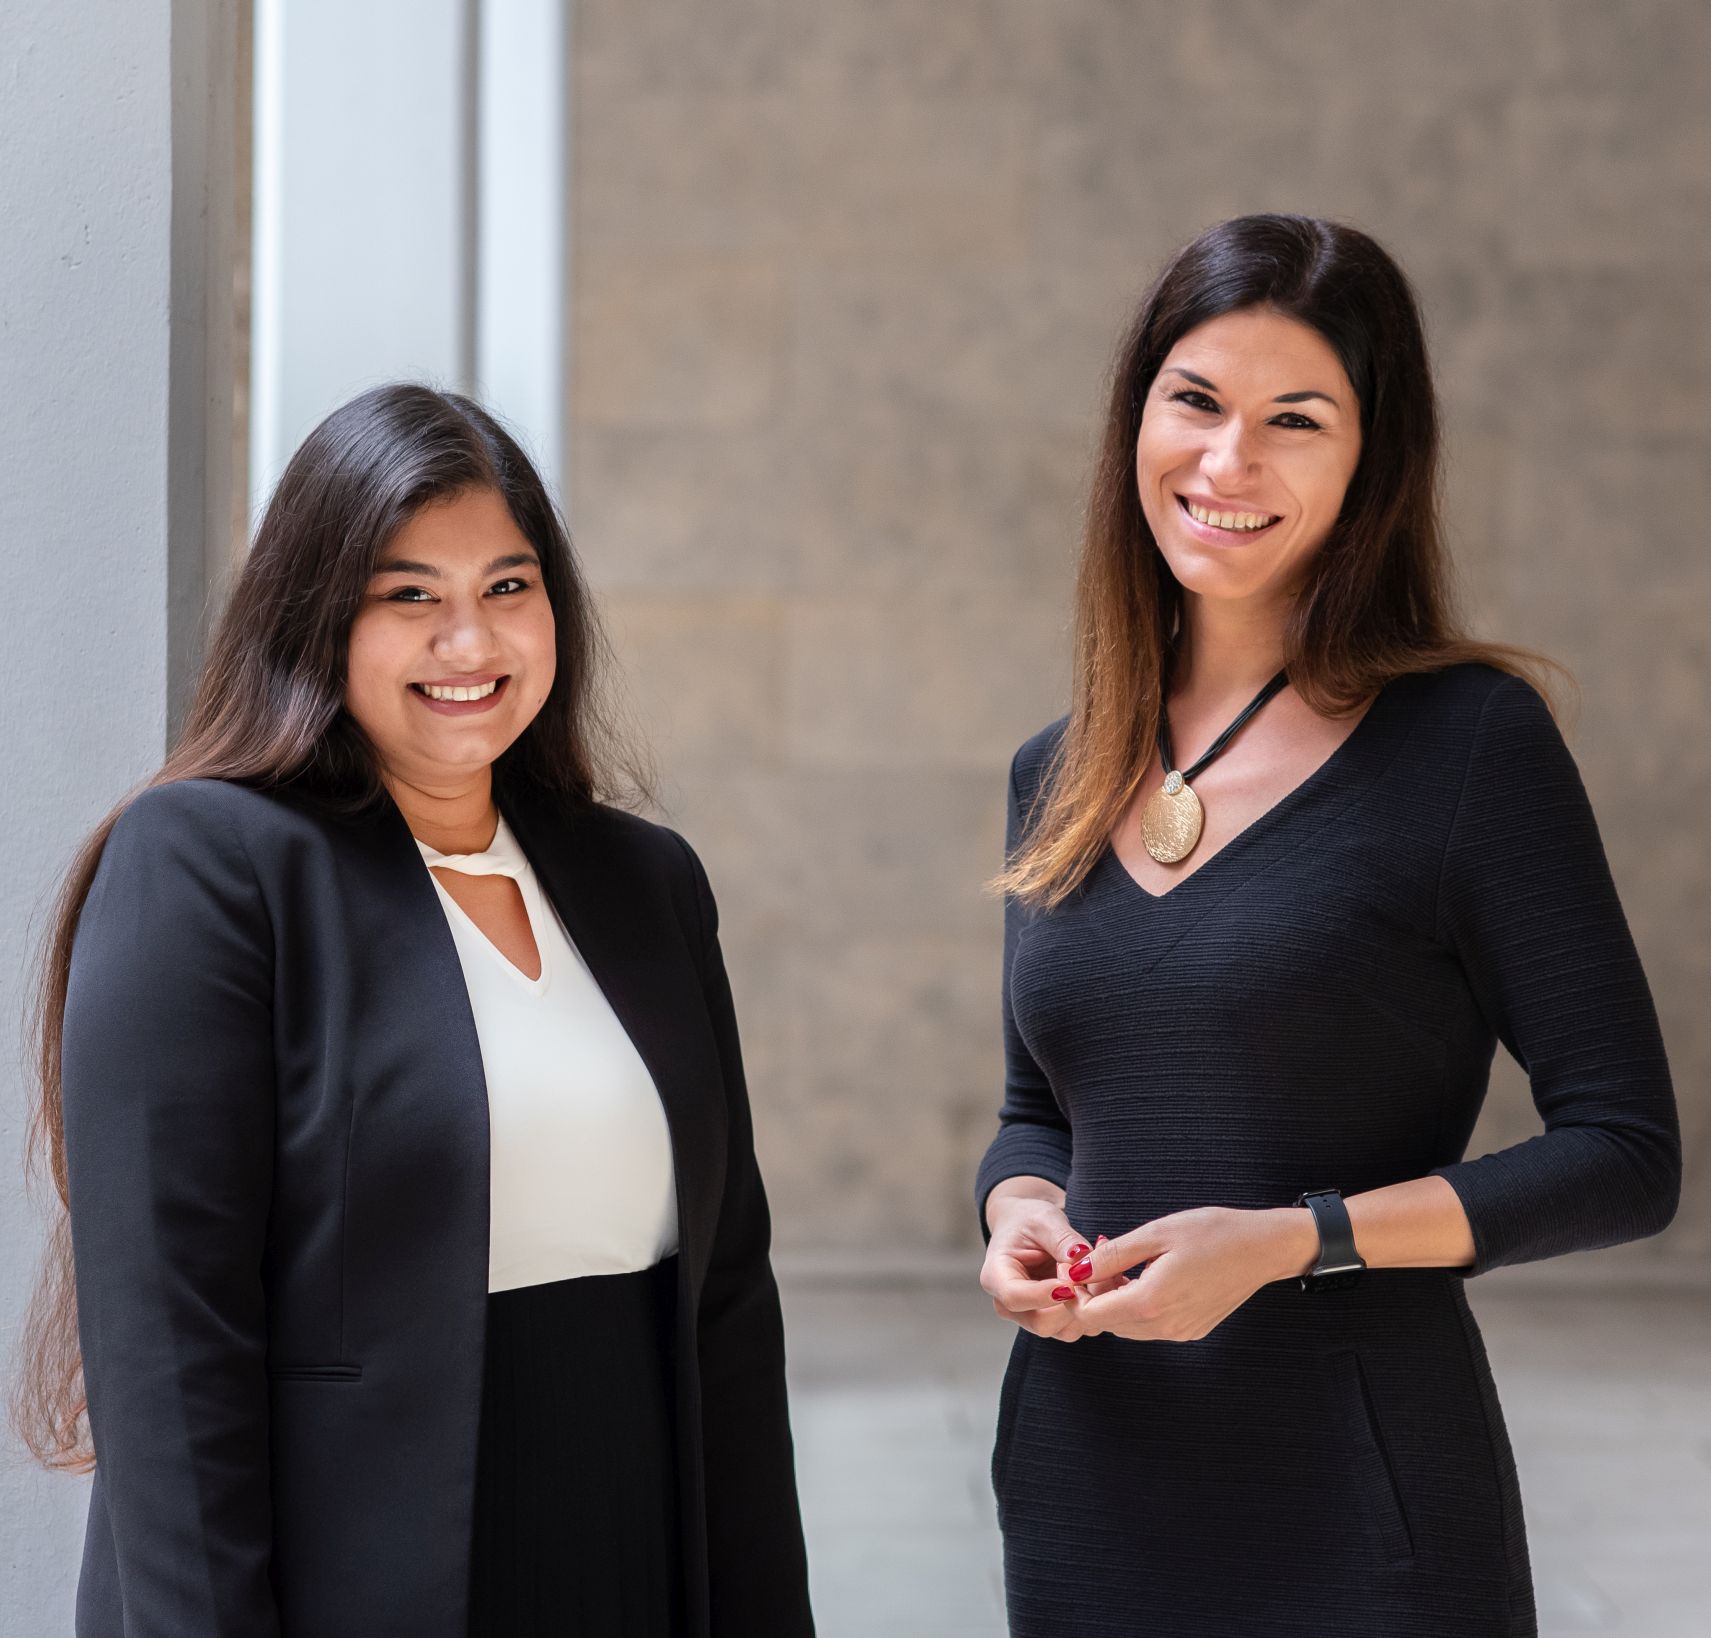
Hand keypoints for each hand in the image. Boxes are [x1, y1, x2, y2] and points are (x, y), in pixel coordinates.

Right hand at [980, 1193, 1115, 1343]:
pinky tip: (1100, 1282)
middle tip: (1088, 1270)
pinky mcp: (1055, 1322)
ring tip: (1098, 1272)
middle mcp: (1009, 1305)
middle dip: (1073, 1302)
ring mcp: (1032, 1317)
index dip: (1044, 1294)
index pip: (1014, 1297)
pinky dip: (1096, 1308)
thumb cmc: (1029, 1222)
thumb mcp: (1044, 1219)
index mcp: (995, 1277)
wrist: (1029, 1230)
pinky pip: (1080, 1327)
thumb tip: (1081, 1257)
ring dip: (1089, 1305)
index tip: (1071, 1283)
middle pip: (1042, 1323)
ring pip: (1065, 1330)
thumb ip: (1062, 1238)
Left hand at [1062, 1206, 1313, 1341]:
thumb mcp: (1155, 1234)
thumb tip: (1075, 1270)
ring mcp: (1180, 1332)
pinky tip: (1147, 1276)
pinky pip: (1150, 1326)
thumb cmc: (1211, 1232)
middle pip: (1106, 1324)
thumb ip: (1112, 1255)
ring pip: (1127, 1327)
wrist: (1262, 1248)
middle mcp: (1164, 1327)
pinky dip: (1137, 1306)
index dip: (1074, 1294)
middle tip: (1101, 1258)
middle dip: (1094, 1295)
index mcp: (1150, 1303)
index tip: (1076, 1267)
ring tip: (1124, 1264)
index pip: (1089, 1316)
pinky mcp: (1192, 1330)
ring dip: (1115, 1301)